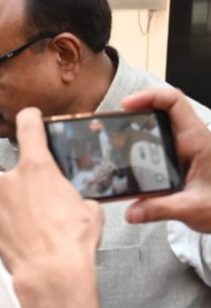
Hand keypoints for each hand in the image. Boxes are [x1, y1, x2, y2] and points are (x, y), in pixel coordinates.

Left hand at [0, 107, 103, 283]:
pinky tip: (22, 237)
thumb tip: (72, 199)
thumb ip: (73, 193)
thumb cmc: (71, 240)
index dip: (30, 119)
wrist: (50, 271)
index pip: (29, 128)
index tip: (29, 116)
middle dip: (31, 187)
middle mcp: (9, 179)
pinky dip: (6, 224)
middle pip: (20, 174)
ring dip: (18, 207)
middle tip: (47, 208)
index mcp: (37, 167)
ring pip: (6, 197)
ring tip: (36, 227)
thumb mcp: (88, 207)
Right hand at [122, 88, 210, 232]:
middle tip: (110, 126)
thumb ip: (160, 209)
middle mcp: (188, 140)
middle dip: (132, 115)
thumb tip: (131, 211)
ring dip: (131, 134)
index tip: (127, 104)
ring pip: (153, 130)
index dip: (150, 96)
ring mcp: (180, 150)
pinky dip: (135, 150)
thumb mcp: (193, 208)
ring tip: (110, 142)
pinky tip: (122, 161)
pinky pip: (152, 148)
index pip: (175, 103)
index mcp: (197, 141)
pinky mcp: (174, 161)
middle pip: (158, 112)